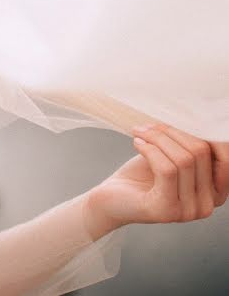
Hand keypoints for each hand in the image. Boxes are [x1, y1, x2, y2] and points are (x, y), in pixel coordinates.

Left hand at [85, 123, 228, 236]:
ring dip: (158, 138)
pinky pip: (167, 170)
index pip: (224, 155)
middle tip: (148, 126)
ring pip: (184, 159)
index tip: (176, 121)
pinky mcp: (166, 210)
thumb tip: (198, 118)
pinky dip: (150, 150)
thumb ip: (188, 144)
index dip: (203, 133)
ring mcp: (188, 211)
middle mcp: (207, 205)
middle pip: (201, 153)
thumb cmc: (141, 176)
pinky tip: (137, 142)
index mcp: (214, 191)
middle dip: (172, 132)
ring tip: (140, 133)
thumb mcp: (170, 156)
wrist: (110, 199)